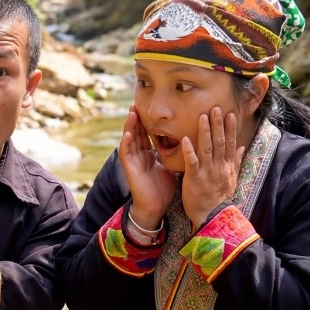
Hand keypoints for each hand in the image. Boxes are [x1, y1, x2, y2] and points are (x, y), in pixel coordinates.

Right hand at [117, 105, 176, 228]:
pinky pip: (125, 154)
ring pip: (130, 139)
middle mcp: (139, 155)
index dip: (147, 121)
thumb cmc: (162, 187)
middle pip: (137, 132)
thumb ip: (171, 153)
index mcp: (148, 153)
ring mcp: (133, 161)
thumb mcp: (168, 165)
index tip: (150, 107)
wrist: (155, 206)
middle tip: (137, 103)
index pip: (146, 133)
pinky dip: (126, 143)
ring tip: (131, 112)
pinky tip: (128, 134)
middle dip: (136, 118)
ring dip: (129, 126)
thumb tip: (184, 140)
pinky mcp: (129, 169)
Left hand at [181, 107, 245, 227]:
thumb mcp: (232, 179)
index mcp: (227, 166)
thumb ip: (236, 162)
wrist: (212, 216)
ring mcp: (207, 172)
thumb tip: (241, 147)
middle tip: (215, 108)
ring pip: (207, 148)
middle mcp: (219, 166)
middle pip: (219, 142)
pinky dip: (189, 150)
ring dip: (205, 131)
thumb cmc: (219, 198)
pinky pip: (192, 162)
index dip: (230, 128)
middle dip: (218, 124)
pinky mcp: (195, 178)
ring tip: (202, 116)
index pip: (230, 143)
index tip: (230, 114)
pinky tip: (186, 138)